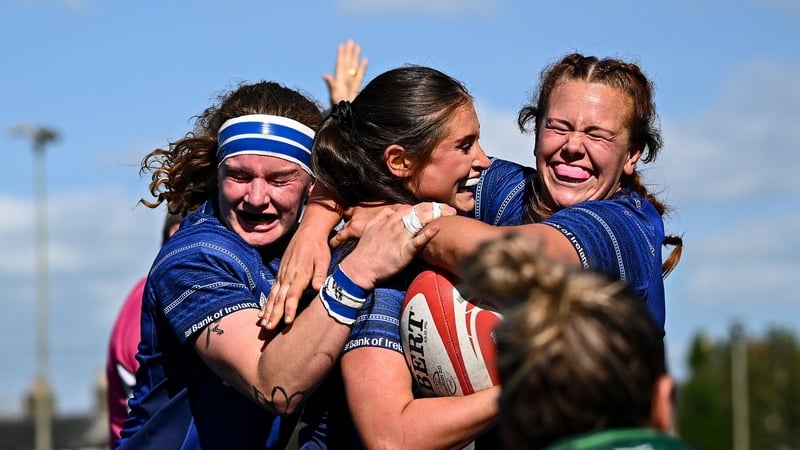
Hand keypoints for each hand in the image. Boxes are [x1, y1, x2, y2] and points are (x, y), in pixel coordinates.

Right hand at [258, 225, 331, 328]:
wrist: (308, 233)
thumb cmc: (318, 248)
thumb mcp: (323, 260)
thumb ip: (320, 275)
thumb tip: (319, 289)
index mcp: (299, 275)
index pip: (293, 295)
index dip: (289, 309)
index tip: (287, 322)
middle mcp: (288, 277)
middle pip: (279, 299)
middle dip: (274, 315)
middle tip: (268, 329)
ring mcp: (282, 276)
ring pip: (273, 296)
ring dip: (267, 311)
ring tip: (263, 324)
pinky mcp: (280, 275)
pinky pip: (271, 291)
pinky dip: (266, 303)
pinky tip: (261, 313)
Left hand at [323, 39, 367, 106]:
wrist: (346, 118)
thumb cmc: (340, 109)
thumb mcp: (334, 96)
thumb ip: (331, 85)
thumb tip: (325, 75)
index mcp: (339, 81)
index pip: (340, 64)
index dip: (341, 55)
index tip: (342, 45)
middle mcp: (344, 80)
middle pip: (347, 63)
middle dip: (349, 52)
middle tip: (350, 40)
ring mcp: (351, 84)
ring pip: (354, 67)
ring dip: (355, 57)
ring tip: (357, 47)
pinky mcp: (357, 88)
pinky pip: (360, 75)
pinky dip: (363, 67)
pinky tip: (365, 60)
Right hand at [340, 202, 455, 288]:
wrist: (360, 267)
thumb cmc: (365, 250)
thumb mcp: (370, 227)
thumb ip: (381, 217)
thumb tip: (391, 211)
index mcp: (389, 220)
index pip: (411, 208)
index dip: (426, 206)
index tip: (437, 206)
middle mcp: (396, 226)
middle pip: (419, 212)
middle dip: (436, 208)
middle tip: (450, 208)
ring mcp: (400, 238)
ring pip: (419, 222)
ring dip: (436, 216)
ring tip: (449, 213)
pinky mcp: (404, 252)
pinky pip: (417, 241)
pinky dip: (427, 234)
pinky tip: (437, 228)